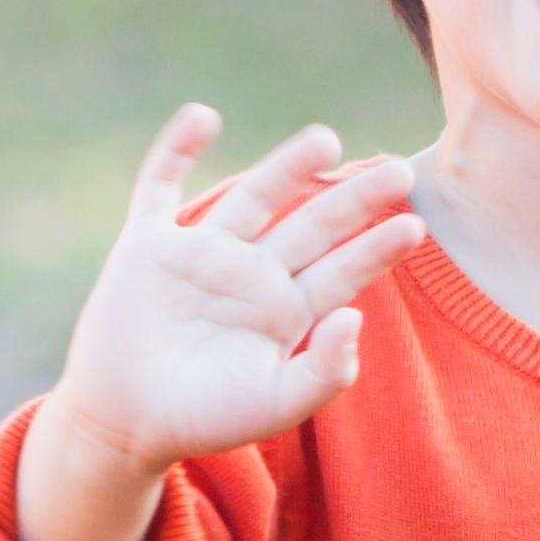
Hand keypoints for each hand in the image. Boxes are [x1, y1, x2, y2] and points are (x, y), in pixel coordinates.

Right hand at [12, 109, 427, 540]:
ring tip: (326, 139)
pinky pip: (160, 187)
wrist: (123, 425)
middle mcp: (251, 274)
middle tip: (400, 169)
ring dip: (287, 167)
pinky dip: (176, 150)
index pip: (342, 271)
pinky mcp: (147, 244)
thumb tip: (355, 316)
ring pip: (252, 198)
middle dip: (353, 199)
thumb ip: (323, 371)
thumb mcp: (276, 405)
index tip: (415, 224)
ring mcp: (200, 255)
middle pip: (311, 226)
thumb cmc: (205, 420)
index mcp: (286, 311)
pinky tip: (203, 115)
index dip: (377, 248)